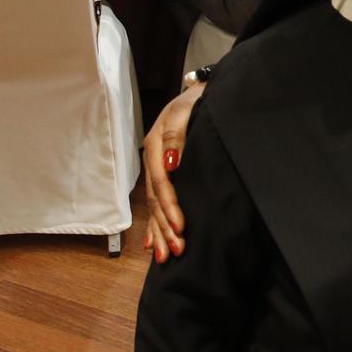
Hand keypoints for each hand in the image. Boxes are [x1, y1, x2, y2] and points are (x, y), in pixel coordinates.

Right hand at [143, 81, 204, 260]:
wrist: (198, 96)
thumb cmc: (195, 103)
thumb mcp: (185, 112)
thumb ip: (175, 136)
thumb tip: (170, 163)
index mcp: (155, 147)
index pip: (162, 183)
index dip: (171, 207)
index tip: (181, 227)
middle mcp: (153, 162)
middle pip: (156, 200)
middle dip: (165, 227)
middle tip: (177, 250)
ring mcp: (156, 170)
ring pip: (155, 206)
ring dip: (160, 232)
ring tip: (166, 256)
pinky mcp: (164, 175)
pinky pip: (156, 204)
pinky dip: (155, 225)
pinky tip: (154, 243)